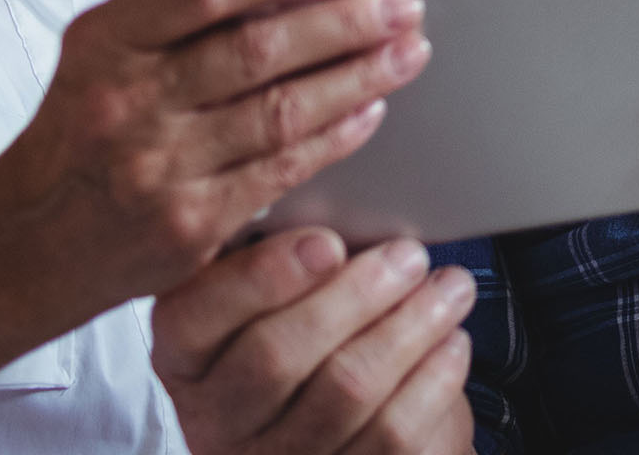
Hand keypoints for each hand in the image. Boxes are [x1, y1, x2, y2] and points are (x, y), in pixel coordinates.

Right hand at [0, 0, 431, 309]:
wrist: (26, 244)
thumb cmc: (80, 134)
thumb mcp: (101, 56)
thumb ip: (177, 18)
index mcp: (105, 42)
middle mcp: (127, 102)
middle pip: (257, 49)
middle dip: (344, 23)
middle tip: (401, 5)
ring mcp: (158, 169)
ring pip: (281, 111)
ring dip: (358, 77)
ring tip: (406, 52)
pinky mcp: (189, 226)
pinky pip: (281, 170)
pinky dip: (335, 136)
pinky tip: (369, 111)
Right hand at [153, 228, 476, 453]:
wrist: (351, 433)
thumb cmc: (314, 339)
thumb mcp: (279, 295)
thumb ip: (287, 254)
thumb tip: (339, 206)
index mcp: (186, 356)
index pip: (193, 316)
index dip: (261, 277)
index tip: (327, 241)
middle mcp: (216, 417)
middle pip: (274, 355)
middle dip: (355, 296)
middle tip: (409, 256)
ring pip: (344, 390)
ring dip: (409, 328)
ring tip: (450, 288)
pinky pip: (390, 434)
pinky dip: (432, 380)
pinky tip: (452, 343)